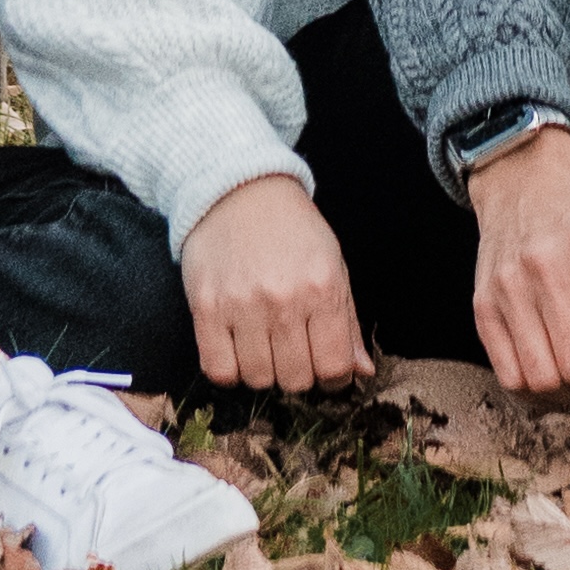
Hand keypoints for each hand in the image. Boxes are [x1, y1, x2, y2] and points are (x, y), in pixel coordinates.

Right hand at [182, 174, 372, 393]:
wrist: (239, 190)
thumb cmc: (293, 231)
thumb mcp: (333, 266)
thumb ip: (348, 323)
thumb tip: (364, 372)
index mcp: (322, 288)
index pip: (334, 367)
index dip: (334, 378)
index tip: (325, 367)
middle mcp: (283, 300)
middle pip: (295, 379)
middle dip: (299, 374)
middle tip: (293, 351)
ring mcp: (242, 305)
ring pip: (258, 379)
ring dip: (264, 372)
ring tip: (264, 346)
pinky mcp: (206, 308)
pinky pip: (219, 370)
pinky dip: (230, 371)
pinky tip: (237, 351)